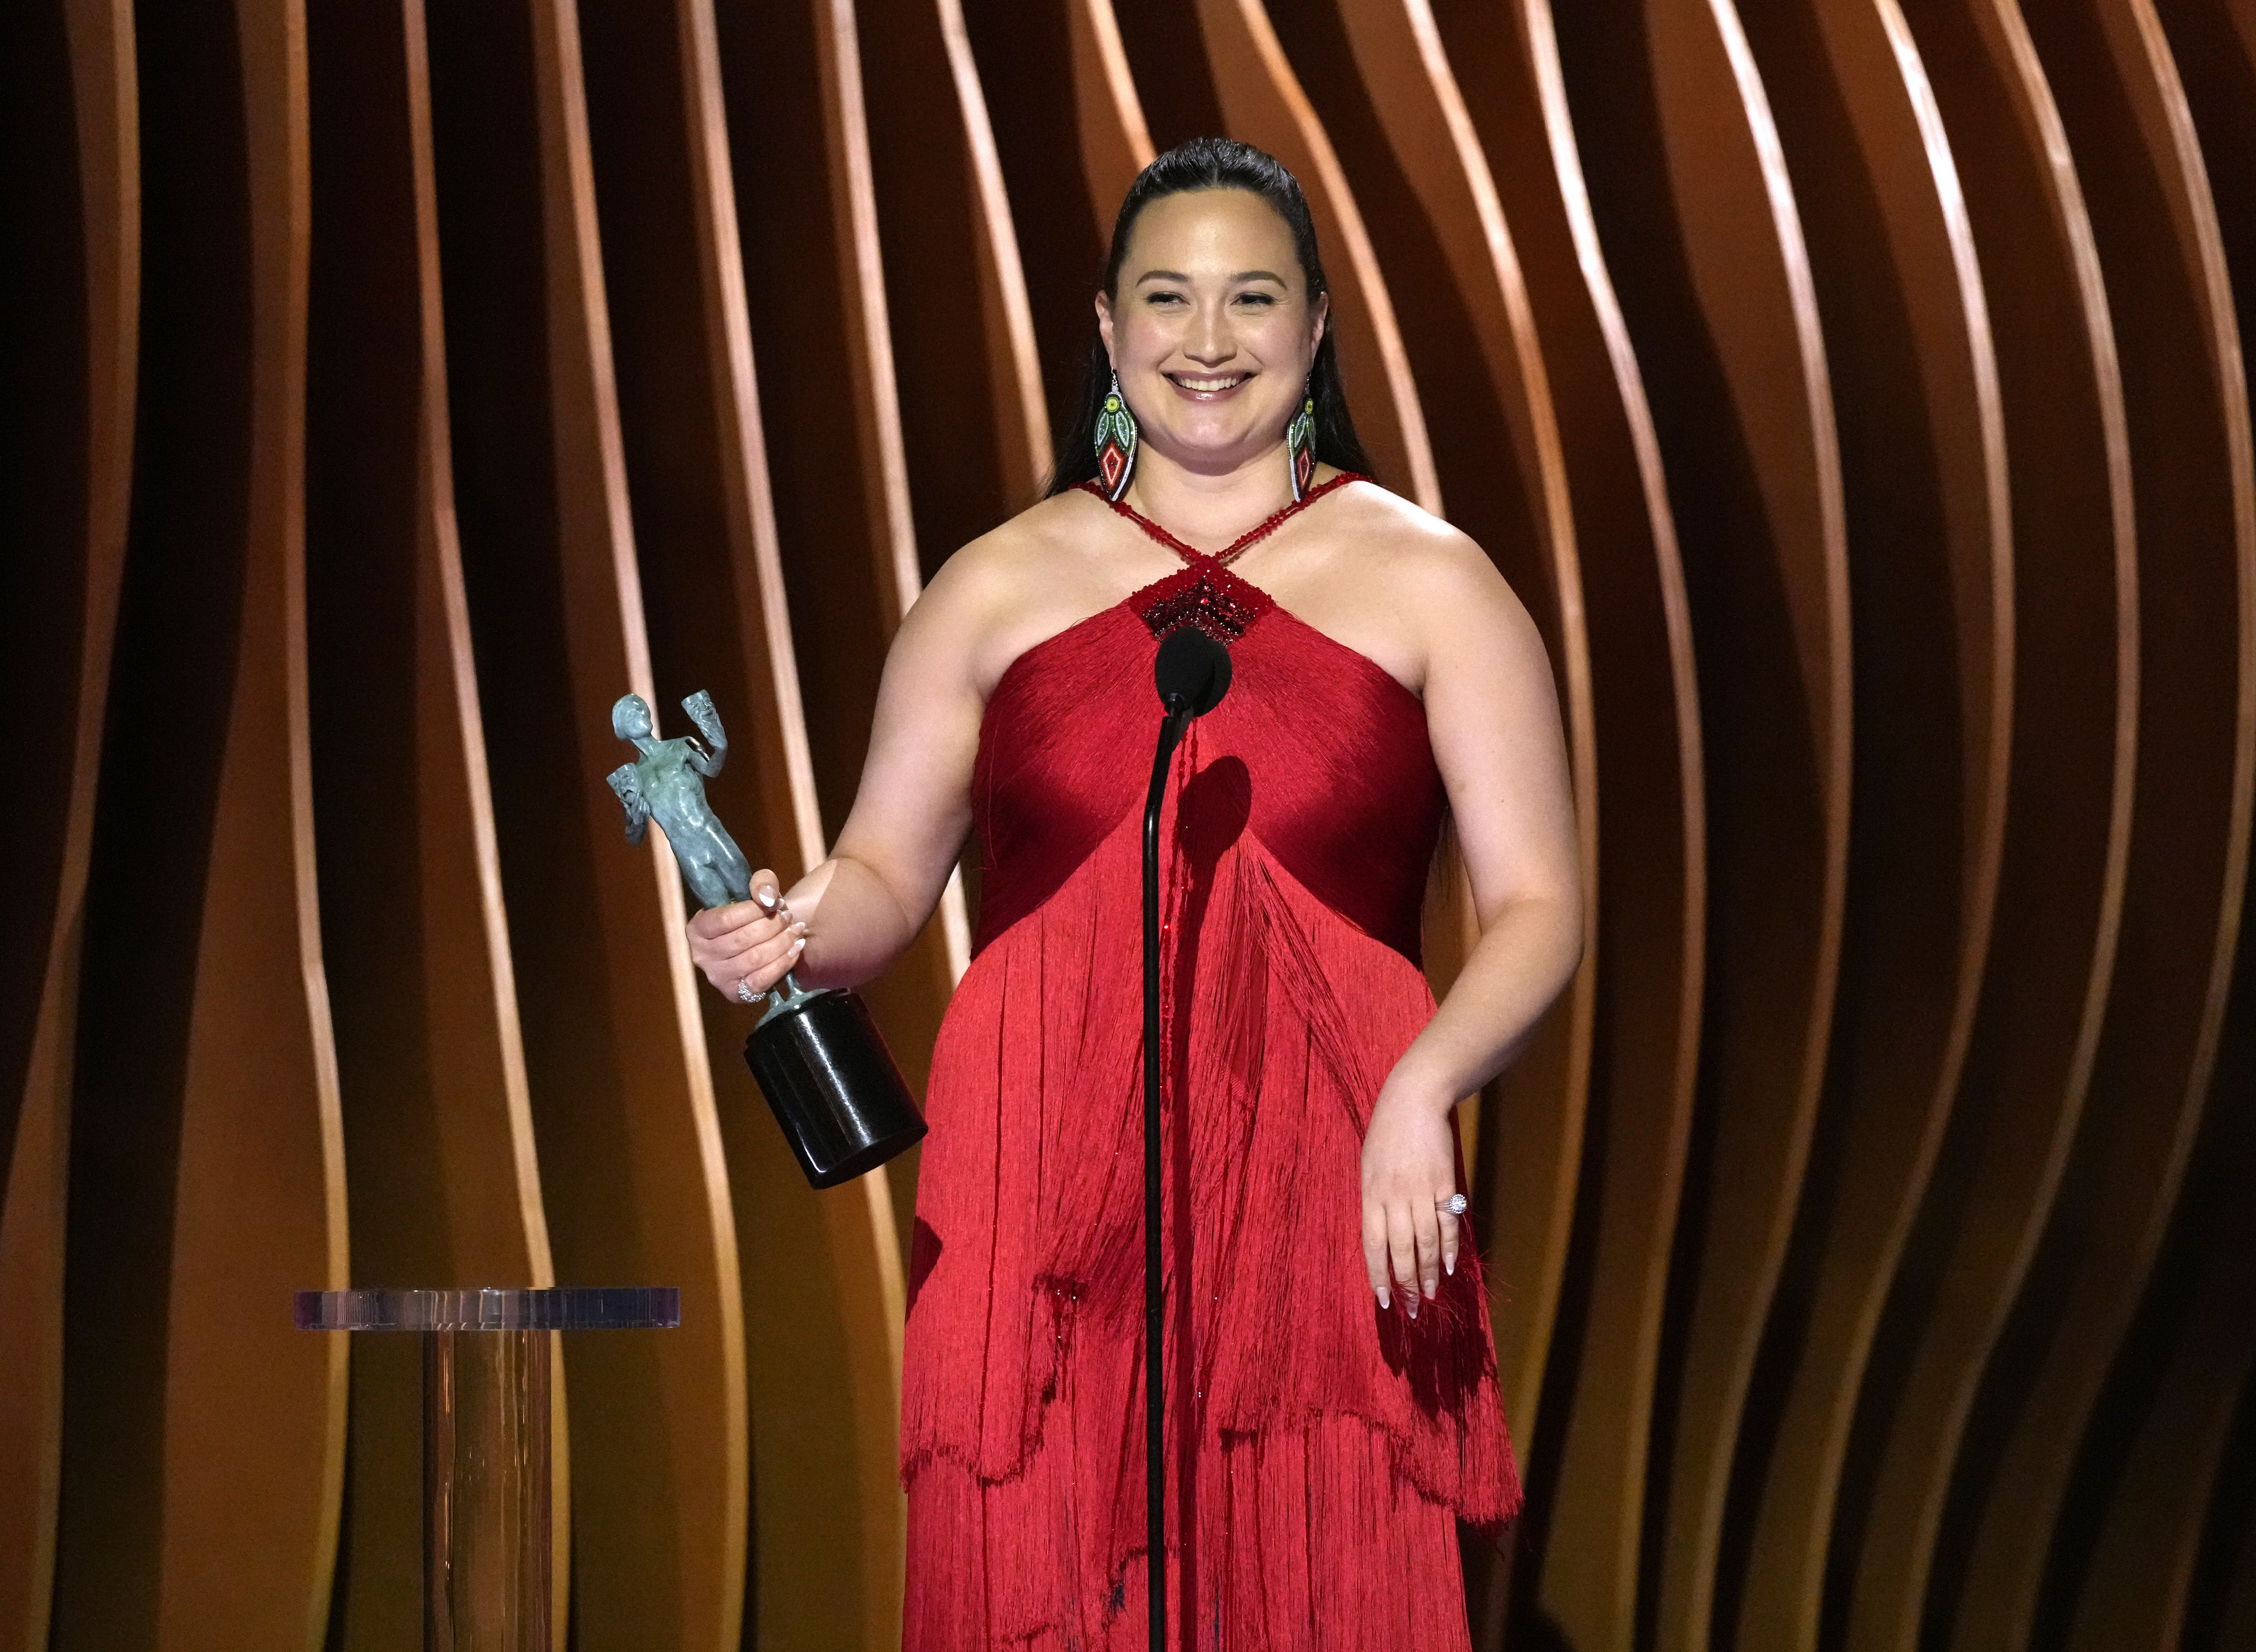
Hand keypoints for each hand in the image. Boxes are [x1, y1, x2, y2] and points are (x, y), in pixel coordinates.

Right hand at [686, 868, 804, 1001]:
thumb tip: (768, 898)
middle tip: (789, 916)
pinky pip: (761, 980)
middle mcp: (702, 955)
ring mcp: (717, 977)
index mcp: (697, 929)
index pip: (724, 919)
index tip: (776, 903)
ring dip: (781, 943)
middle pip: (742, 940)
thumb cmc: (750, 914)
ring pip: (754, 959)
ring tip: (796, 930)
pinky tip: (796, 949)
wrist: (753, 941)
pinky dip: (783, 964)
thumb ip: (761, 884)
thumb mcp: (753, 891)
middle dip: (772, 926)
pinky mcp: (734, 993)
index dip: (754, 910)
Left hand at [1359, 1079, 1461, 1316]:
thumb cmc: (1387, 1134)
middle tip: (1414, 1308)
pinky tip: (1451, 1265)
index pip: (1372, 1245)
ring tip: (1433, 1294)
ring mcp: (1420, 1190)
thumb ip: (1376, 1202)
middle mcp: (1393, 1197)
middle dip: (1407, 1284)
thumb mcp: (1369, 1167)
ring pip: (1425, 1241)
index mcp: (1370, 1194)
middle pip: (1400, 1250)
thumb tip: (1382, 1240)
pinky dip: (1451, 1246)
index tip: (1384, 1301)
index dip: (1378, 1275)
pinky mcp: (1444, 1183)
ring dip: (1430, 1272)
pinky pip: (1448, 1222)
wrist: (1414, 1100)